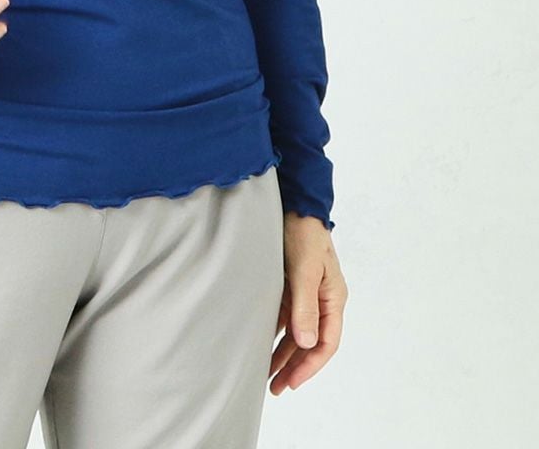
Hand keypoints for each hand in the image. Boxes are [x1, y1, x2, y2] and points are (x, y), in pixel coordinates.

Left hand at [269, 213, 347, 394]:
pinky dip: (274, 332)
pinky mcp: (290, 285)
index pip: (327, 342)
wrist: (294, 204)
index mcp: (333, 298)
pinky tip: (260, 343)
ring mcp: (305, 293)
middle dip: (295, 366)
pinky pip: (285, 316)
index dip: (310, 365)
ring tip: (265, 373)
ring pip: (296, 332)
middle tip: (276, 388)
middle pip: (311, 342)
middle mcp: (321, 299)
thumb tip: (308, 343)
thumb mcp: (304, 269)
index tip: (292, 382)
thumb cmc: (303, 233)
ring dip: (283, 352)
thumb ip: (305, 306)